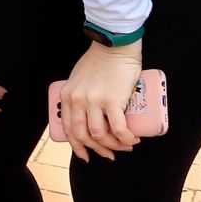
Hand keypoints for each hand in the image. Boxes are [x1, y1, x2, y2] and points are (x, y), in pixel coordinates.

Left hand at [57, 41, 143, 160]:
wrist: (114, 46)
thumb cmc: (100, 61)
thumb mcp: (78, 79)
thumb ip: (79, 95)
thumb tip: (88, 114)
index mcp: (67, 96)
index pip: (69, 129)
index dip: (78, 147)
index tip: (87, 155)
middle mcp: (77, 100)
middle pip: (83, 136)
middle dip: (97, 150)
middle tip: (110, 154)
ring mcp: (94, 101)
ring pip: (99, 135)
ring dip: (113, 146)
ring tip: (125, 146)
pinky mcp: (112, 100)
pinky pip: (118, 128)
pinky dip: (125, 138)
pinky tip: (132, 140)